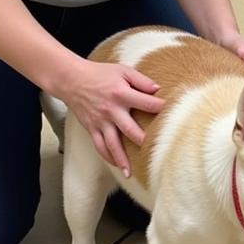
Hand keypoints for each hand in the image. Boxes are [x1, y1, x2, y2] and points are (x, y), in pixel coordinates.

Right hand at [57, 60, 164, 176]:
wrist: (72, 80)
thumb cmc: (100, 74)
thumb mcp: (123, 70)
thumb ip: (141, 80)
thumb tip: (158, 90)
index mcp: (121, 94)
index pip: (145, 103)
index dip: (159, 107)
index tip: (170, 113)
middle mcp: (111, 110)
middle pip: (130, 129)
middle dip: (143, 140)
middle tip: (156, 151)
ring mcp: (100, 122)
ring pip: (112, 144)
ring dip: (122, 159)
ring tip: (131, 173)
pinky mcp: (91, 128)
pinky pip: (99, 146)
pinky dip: (107, 157)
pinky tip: (116, 165)